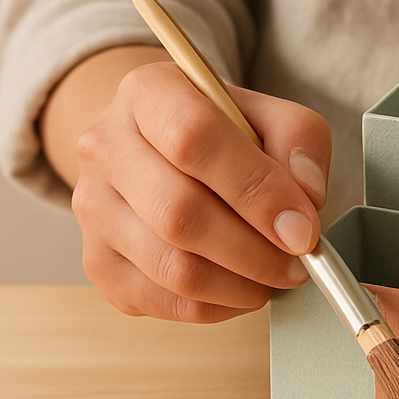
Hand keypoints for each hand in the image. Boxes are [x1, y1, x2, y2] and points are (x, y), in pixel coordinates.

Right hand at [69, 59, 330, 322]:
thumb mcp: (271, 115)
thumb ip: (299, 143)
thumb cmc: (224, 134)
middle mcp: (105, 147)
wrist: (160, 150)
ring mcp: (93, 209)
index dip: (256, 192)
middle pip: (179, 213)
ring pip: (173, 268)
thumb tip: (305, 200)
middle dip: (256, 252)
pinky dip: (218, 306)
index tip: (303, 228)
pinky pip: (164, 302)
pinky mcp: (98, 263)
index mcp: (148, 92)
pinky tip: (242, 287)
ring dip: (242, 284)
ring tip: (276, 274)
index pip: (193, 140)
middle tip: (299, 262)